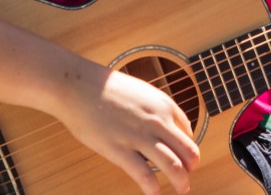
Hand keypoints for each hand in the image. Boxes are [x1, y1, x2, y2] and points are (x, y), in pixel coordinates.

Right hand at [51, 62, 200, 193]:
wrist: (79, 86)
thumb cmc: (107, 89)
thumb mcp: (142, 92)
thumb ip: (157, 110)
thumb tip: (168, 128)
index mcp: (164, 105)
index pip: (188, 133)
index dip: (187, 149)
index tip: (183, 159)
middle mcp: (158, 121)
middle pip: (188, 151)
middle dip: (191, 168)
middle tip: (187, 178)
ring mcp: (139, 136)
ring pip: (174, 165)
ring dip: (181, 182)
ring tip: (182, 190)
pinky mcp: (120, 150)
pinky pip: (144, 176)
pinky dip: (153, 189)